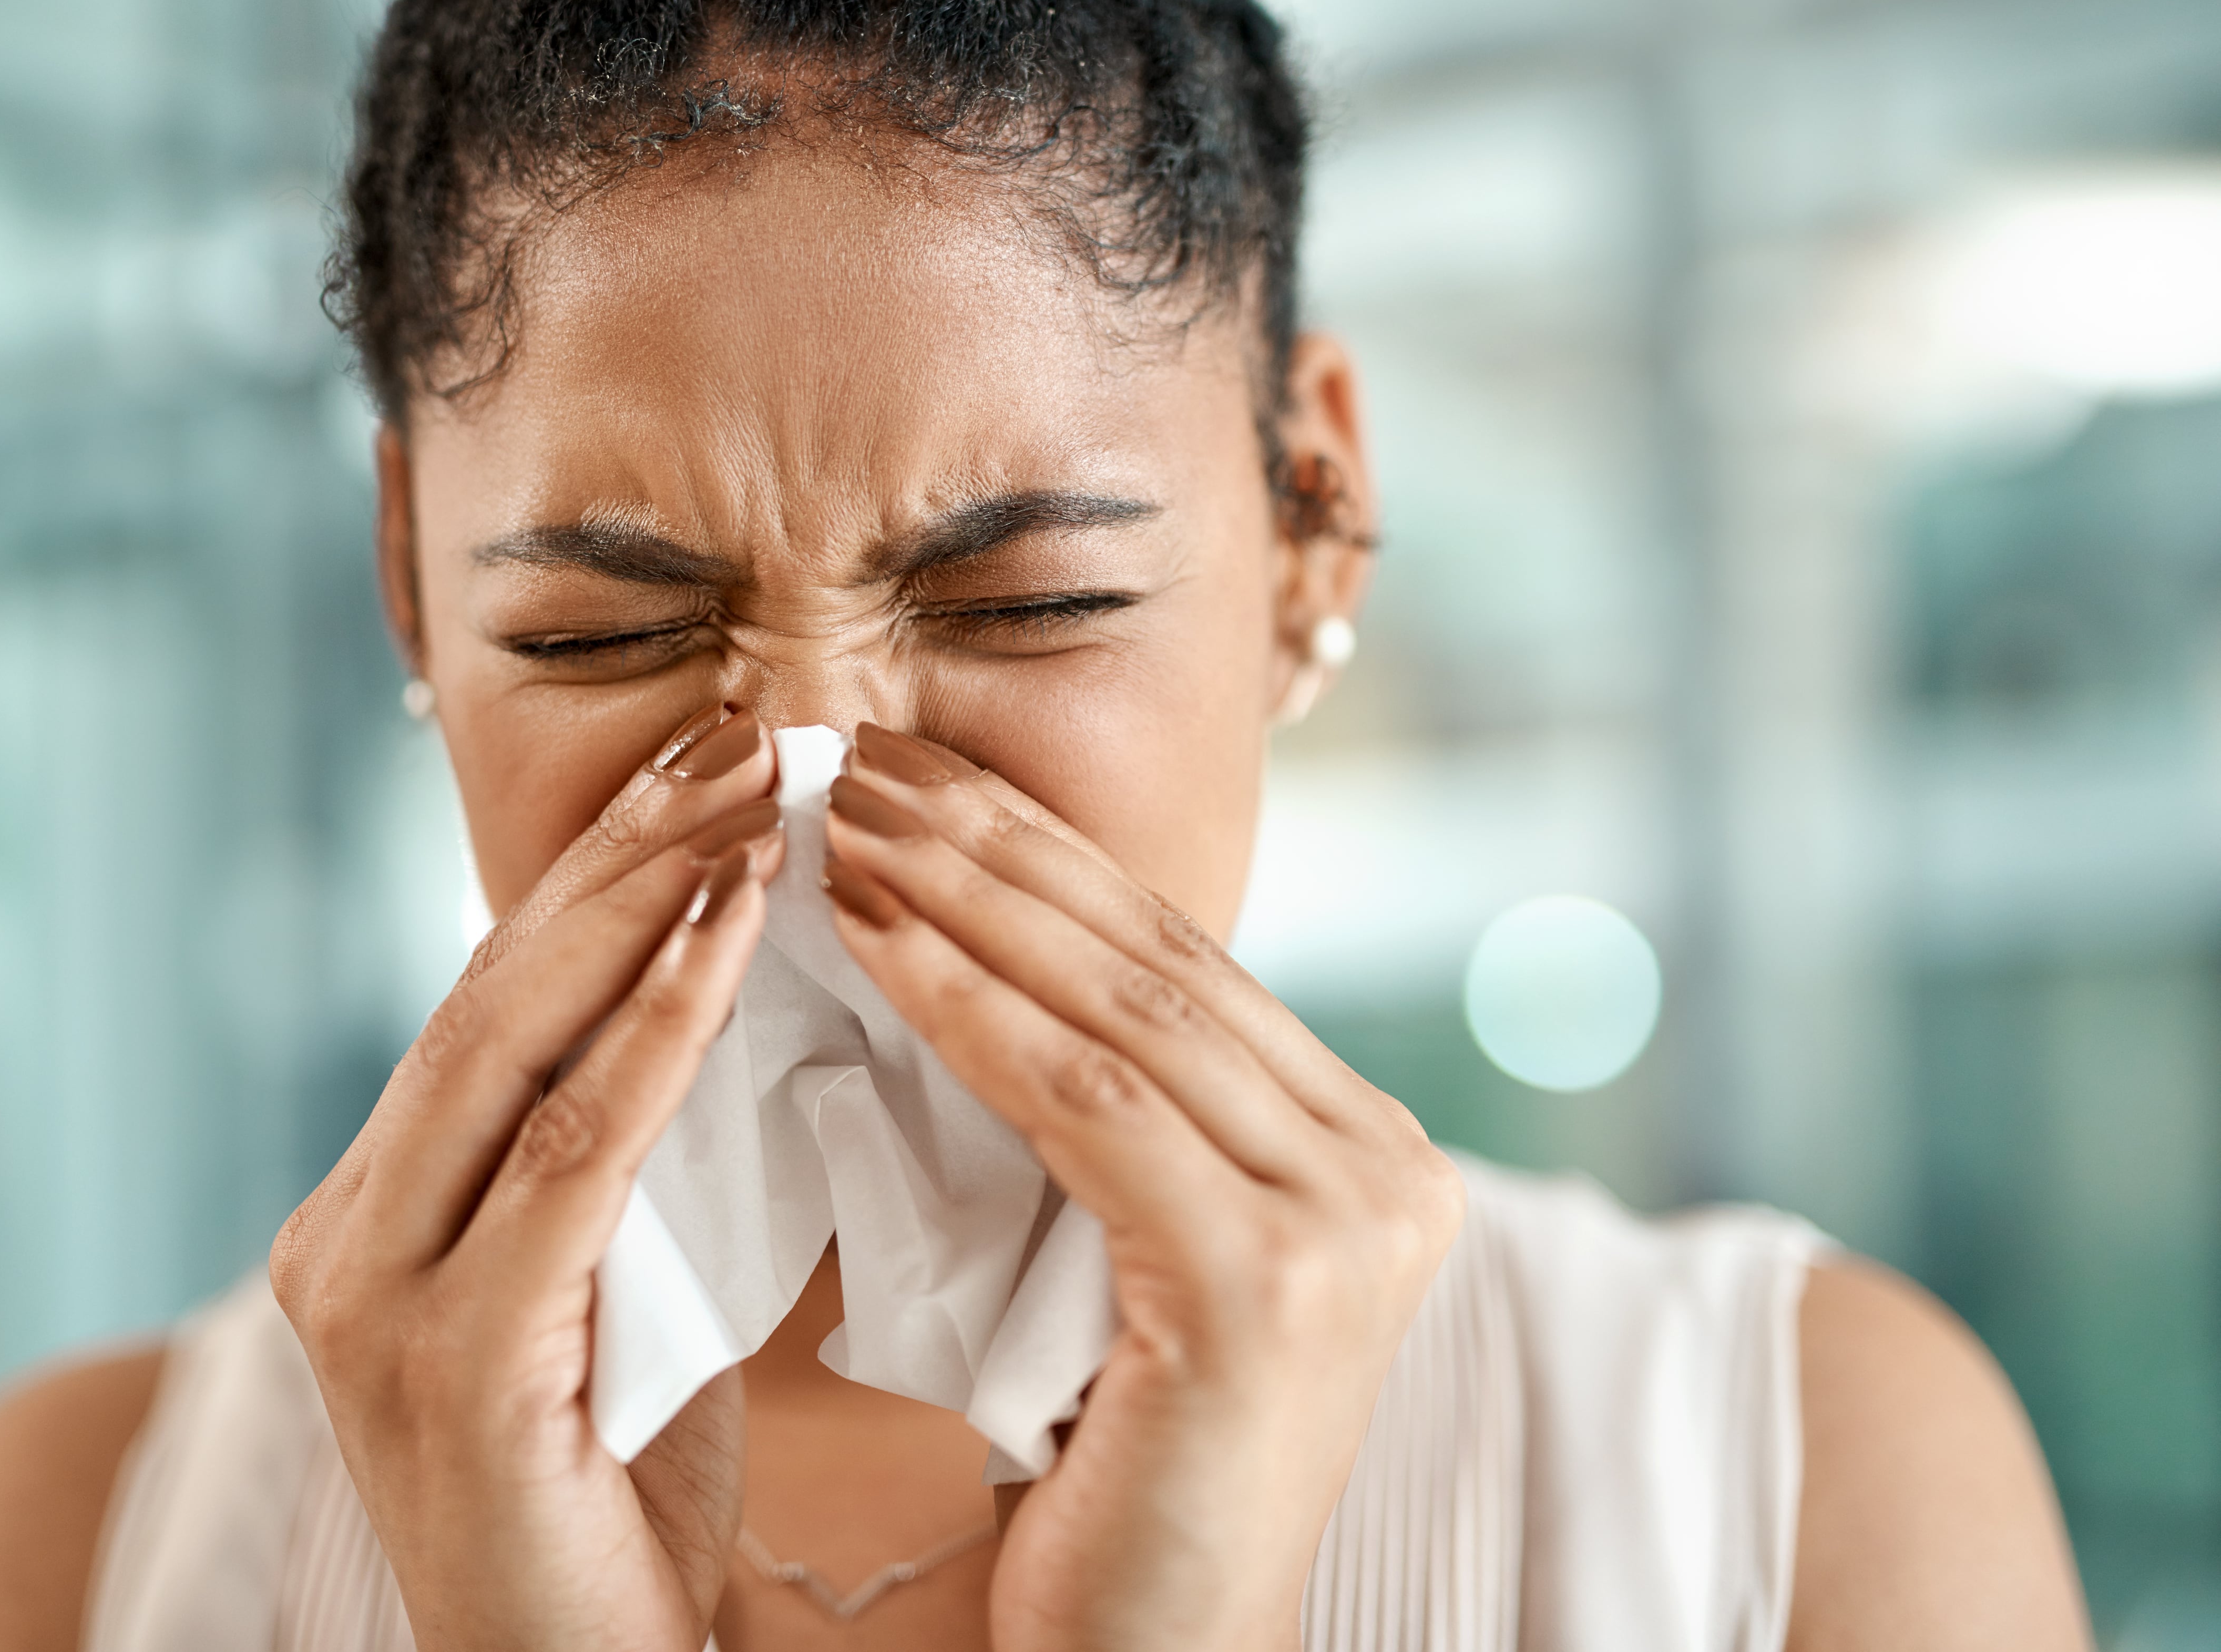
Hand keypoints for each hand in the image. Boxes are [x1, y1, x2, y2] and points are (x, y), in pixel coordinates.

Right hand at [270, 706, 783, 1651]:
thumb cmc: (616, 1510)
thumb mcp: (611, 1302)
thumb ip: (618, 1168)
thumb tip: (714, 994)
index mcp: (378, 1215)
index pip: (497, 1006)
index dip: (601, 872)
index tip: (703, 760)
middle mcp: (349, 1238)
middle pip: (495, 996)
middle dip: (622, 851)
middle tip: (737, 730)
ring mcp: (379, 1300)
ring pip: (517, 1049)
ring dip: (646, 906)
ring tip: (751, 792)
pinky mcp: (452, 1362)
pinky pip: (574, 1158)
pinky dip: (655, 1033)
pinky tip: (729, 931)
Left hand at [821, 723, 1464, 1651]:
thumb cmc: (1102, 1474)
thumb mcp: (1121, 1255)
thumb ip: (1106, 1118)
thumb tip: (977, 937)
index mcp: (1362, 1158)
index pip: (1179, 966)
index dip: (1045, 859)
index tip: (919, 778)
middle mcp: (1386, 1175)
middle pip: (1155, 963)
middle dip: (1001, 847)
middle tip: (865, 756)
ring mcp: (1347, 1227)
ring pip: (1122, 1012)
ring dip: (968, 900)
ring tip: (844, 822)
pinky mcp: (1271, 1285)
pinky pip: (1087, 1105)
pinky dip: (968, 1009)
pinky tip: (871, 936)